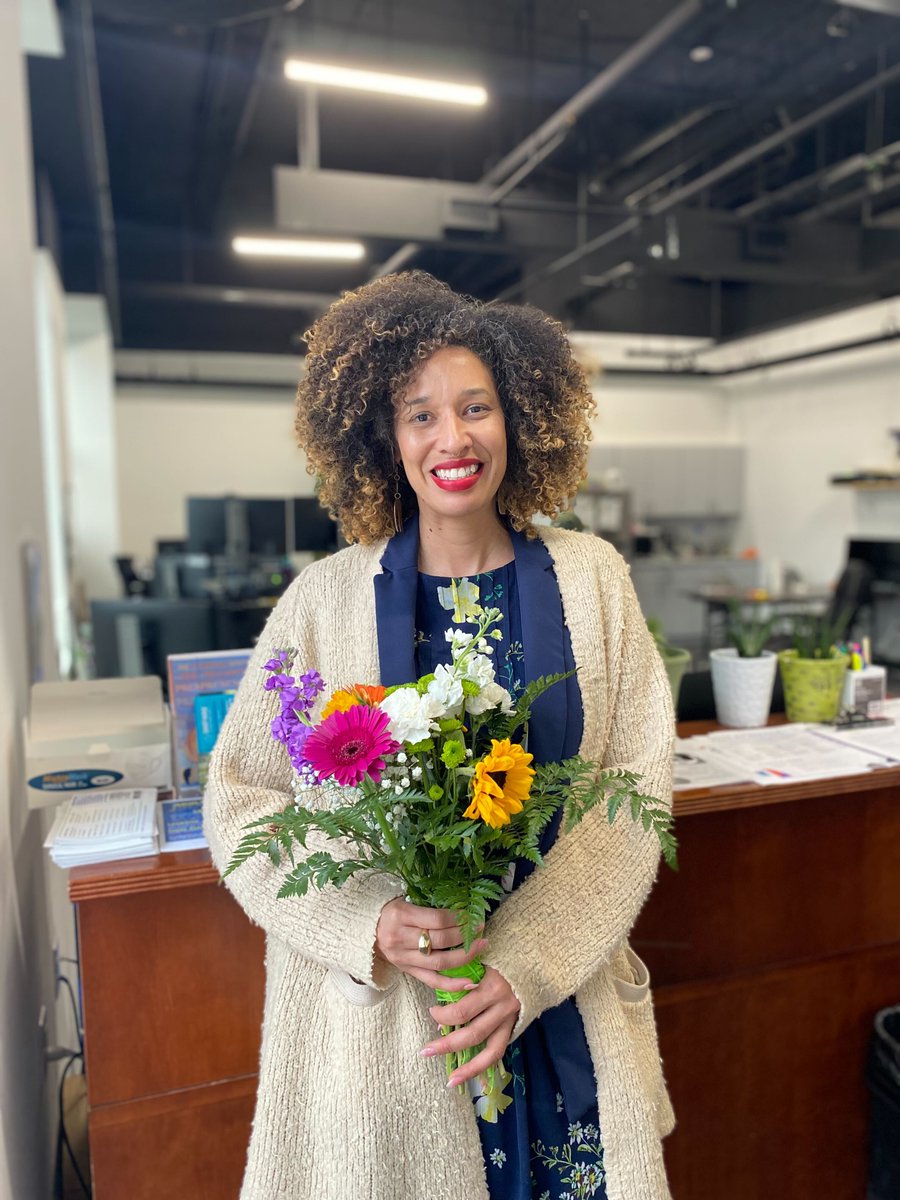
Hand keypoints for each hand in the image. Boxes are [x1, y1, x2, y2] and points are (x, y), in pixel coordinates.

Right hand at [374, 898, 486, 990]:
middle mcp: (400, 937)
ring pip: (439, 962)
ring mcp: (403, 957)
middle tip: (480, 930)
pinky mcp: (407, 971)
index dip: (458, 918)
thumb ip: (429, 907)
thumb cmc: (392, 911)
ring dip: (464, 956)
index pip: (437, 919)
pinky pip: (432, 980)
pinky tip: (470, 982)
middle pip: (440, 940)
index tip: (472, 916)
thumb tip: (462, 908)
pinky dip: (452, 984)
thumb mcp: (406, 901)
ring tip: (480, 947)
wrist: (368, 930)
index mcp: (401, 915)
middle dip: (464, 935)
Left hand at [421, 966, 519, 1086]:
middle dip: (447, 1045)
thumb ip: (461, 980)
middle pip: (472, 1033)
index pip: (462, 1010)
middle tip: (425, 1051)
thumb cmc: (497, 960)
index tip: (432, 1011)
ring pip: (490, 1050)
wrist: (532, 963)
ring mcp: (510, 1019)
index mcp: (491, 986)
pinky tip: (470, 1077)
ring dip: (468, 1068)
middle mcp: (503, 1006)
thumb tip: (441, 1010)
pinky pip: (500, 1051)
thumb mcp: (478, 963)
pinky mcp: (514, 1027)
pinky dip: (484, 1066)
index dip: (443, 1015)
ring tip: (451, 1081)